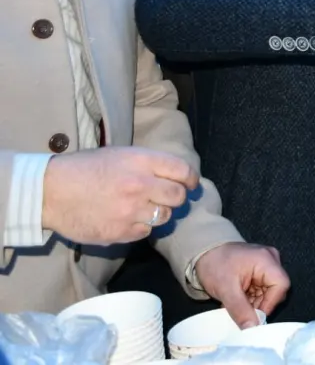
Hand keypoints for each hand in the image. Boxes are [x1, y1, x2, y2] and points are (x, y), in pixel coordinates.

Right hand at [42, 147, 199, 244]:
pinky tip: (128, 219)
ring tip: (145, 209)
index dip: (190, 178)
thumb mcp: (119, 155)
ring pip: (164, 217)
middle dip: (177, 197)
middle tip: (168, 198)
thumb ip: (147, 164)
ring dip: (159, 214)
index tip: (190, 183)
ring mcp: (131, 211)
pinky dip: (141, 227)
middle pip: (178, 196)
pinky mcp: (120, 232)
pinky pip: (145, 232)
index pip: (183, 170)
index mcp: (141, 161)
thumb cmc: (84, 169)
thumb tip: (173, 174)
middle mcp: (140, 185)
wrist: (51, 192)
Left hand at [194, 243, 289, 328]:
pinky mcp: (260, 270)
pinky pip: (262, 289)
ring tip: (236, 303)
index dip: (270, 303)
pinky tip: (238, 299)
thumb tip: (251, 328)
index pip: (281, 285)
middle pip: (276, 289)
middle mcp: (270, 260)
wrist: (203, 252)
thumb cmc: (214, 264)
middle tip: (242, 311)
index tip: (255, 315)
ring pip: (269, 292)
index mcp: (266, 259)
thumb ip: (240, 310)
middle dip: (260, 304)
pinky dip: (251, 298)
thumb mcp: (226, 289)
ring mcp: (266, 264)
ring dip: (254, 302)